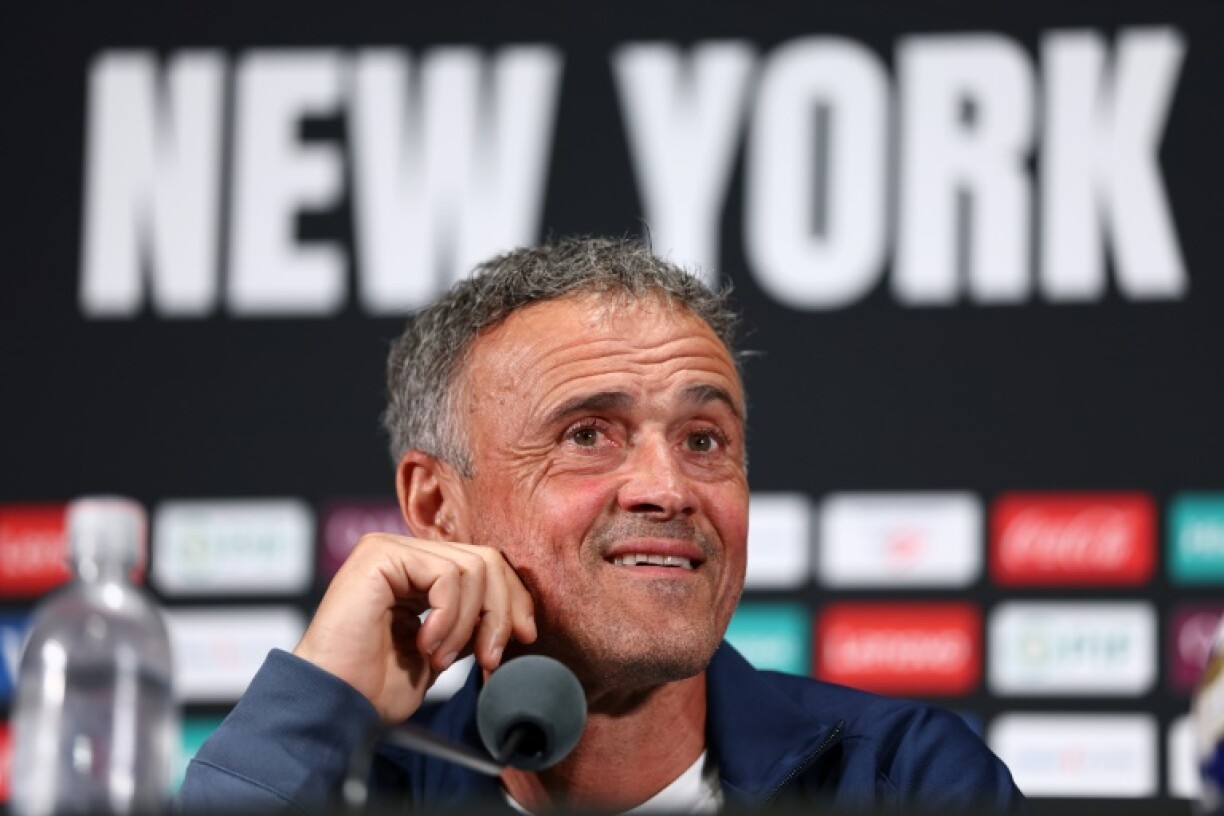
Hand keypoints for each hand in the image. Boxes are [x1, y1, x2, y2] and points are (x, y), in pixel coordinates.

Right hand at [293, 533, 536, 723]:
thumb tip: (515, 617)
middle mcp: (404, 553)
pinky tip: (426, 646)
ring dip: (468, 623)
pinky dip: (449, 617)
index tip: (525, 638)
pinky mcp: (381, 555)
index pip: (485, 565)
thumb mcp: (442, 651)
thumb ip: (469, 623)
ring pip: (472, 567)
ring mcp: (390, 549)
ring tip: (441, 658)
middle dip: (500, 612)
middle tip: (489, 658)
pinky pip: (447, 576)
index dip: (512, 599)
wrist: (334, 705)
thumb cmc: (375, 687)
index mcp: (417, 572)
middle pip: (485, 559)